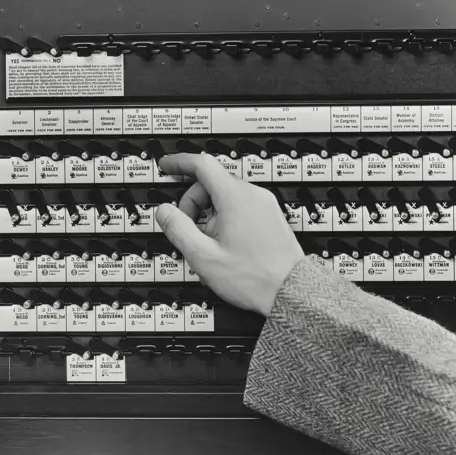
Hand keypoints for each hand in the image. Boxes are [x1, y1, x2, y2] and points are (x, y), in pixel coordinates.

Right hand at [155, 153, 303, 316]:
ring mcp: (265, 205)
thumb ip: (178, 229)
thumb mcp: (204, 256)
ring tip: (209, 243)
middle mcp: (253, 195)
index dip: (179, 163)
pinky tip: (224, 244)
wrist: (291, 292)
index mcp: (235, 197)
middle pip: (212, 181)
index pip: (202, 164)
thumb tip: (164, 212)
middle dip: (192, 200)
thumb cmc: (253, 277)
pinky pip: (240, 206)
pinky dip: (225, 217)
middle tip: (186, 227)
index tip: (168, 166)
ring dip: (208, 212)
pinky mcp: (270, 217)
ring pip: (226, 195)